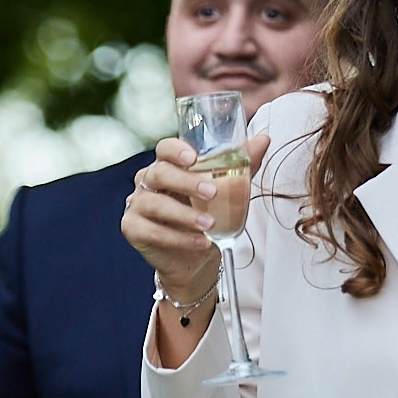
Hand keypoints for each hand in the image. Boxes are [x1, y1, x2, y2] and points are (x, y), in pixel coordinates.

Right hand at [120, 134, 266, 298]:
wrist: (195, 258)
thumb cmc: (206, 216)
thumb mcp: (227, 189)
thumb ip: (242, 164)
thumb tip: (263, 139)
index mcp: (167, 165)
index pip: (164, 148)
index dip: (176, 150)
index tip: (193, 157)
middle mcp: (148, 181)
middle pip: (159, 173)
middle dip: (186, 181)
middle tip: (212, 192)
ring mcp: (137, 205)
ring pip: (156, 204)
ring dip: (185, 215)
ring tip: (210, 225)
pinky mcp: (133, 229)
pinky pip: (153, 232)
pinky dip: (179, 238)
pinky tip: (201, 242)